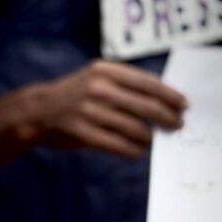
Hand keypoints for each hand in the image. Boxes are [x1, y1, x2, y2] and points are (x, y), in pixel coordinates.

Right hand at [35, 60, 187, 156]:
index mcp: (105, 70)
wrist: (38, 111)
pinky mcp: (82, 132)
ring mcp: (89, 111)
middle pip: (146, 106)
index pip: (148, 83)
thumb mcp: (96, 78)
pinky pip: (118, 144)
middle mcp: (98, 88)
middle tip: (177, 126)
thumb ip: (124, 85)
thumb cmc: (75, 95)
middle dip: (167, 118)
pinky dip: (133, 150)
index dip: (170, 95)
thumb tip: (163, 102)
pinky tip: (138, 151)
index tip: (184, 105)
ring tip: (154, 141)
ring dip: (150, 138)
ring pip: (134, 128)